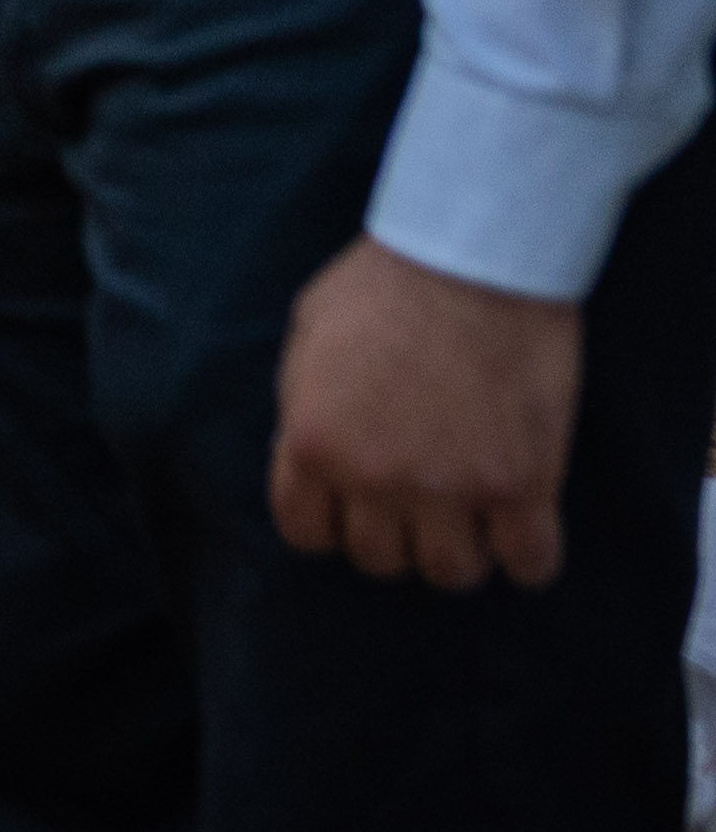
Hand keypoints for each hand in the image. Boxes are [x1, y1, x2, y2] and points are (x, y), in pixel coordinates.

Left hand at [275, 238, 581, 587]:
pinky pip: (530, 564)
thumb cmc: (383, 285)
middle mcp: (375, 477)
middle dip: (395, 535)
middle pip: (379, 559)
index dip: (331, 524)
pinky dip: (527, 559)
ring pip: (451, 574)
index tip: (353, 508)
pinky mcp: (523, 484)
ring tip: (469, 522)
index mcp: (311, 442)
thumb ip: (303, 406)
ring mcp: (451, 487)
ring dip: (458, 553)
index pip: (305, 532)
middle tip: (417, 505)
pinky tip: (521, 532)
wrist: (470, 257)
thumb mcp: (306, 337)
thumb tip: (303, 454)